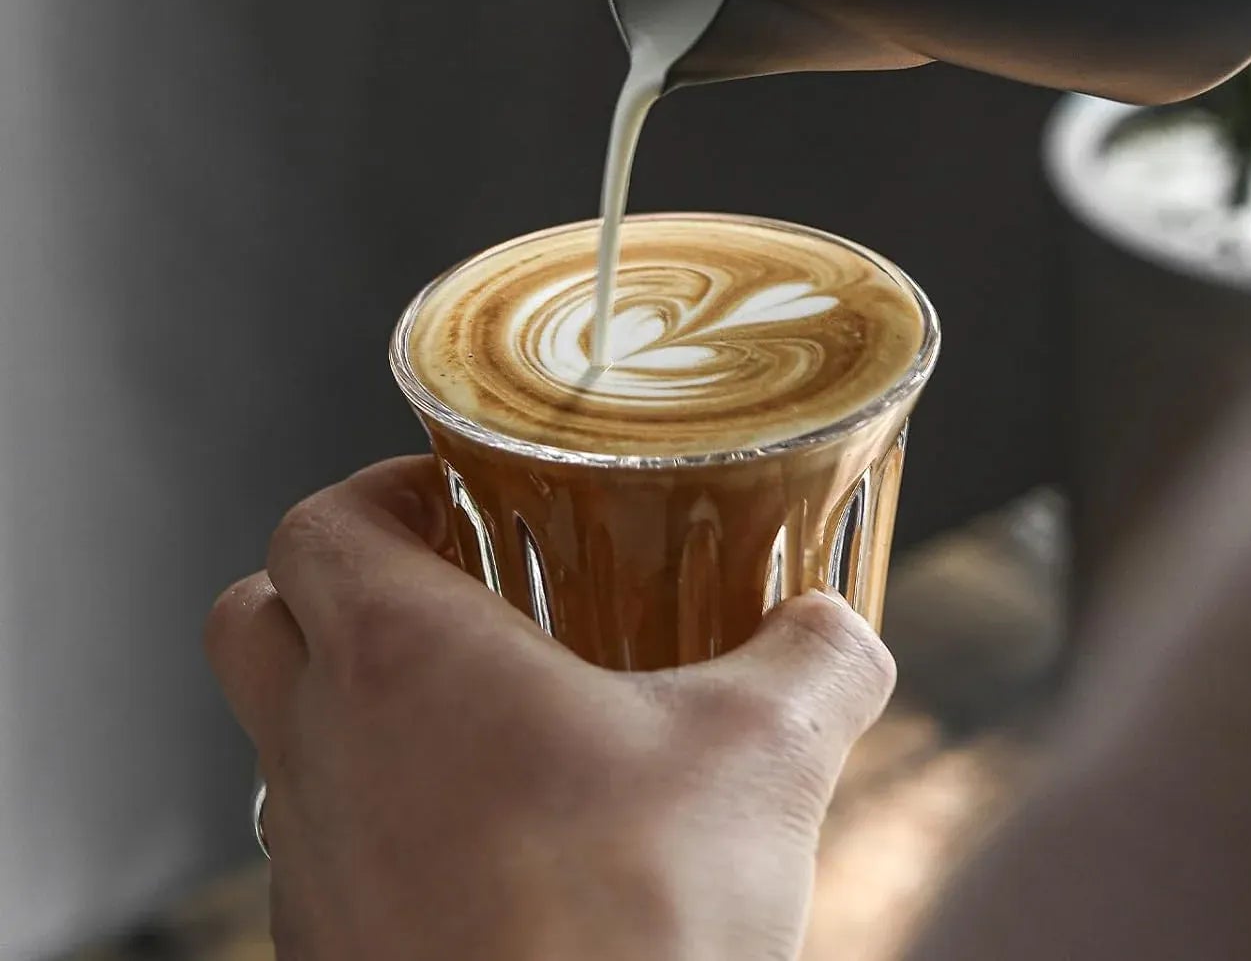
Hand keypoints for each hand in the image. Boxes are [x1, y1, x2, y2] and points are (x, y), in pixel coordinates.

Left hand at [204, 456, 894, 960]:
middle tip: (448, 591)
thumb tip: (842, 634)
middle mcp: (321, 751)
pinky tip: (495, 850)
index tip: (452, 500)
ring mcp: (307, 867)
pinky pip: (323, 855)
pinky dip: (381, 823)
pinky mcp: (328, 956)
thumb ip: (819, 661)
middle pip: (254, 620)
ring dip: (358, 711)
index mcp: (401, 659)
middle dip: (335, 587)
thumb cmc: (636, 920)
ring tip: (488, 726)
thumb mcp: (768, 756)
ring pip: (282, 743)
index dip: (378, 491)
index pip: (318, 524)